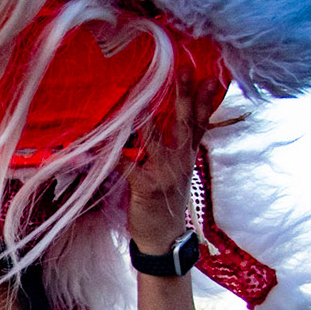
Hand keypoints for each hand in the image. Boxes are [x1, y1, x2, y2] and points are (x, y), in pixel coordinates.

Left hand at [125, 69, 210, 255]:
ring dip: (146, 118)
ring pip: (155, 139)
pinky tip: (99, 143)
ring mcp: (164, 173)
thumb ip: (177, 146)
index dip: (206, 100)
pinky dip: (112, 153)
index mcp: (189, 155)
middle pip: (184, 123)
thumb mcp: (179, 171)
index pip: (201, 122)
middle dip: (185, 96)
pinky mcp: (145, 186)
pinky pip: (126, 164)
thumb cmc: (167, 199)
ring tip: (139, 96)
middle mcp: (180, 161)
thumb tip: (167, 117)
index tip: (210, 76)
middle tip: (185, 71)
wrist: (164, 238)